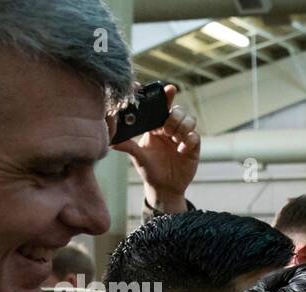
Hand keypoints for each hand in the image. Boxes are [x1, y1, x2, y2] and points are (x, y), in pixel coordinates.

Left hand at [113, 84, 198, 213]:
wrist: (164, 188)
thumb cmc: (149, 170)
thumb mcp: (137, 157)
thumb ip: (127, 146)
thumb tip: (110, 140)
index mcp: (155, 126)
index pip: (160, 106)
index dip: (165, 96)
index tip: (168, 89)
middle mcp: (170, 128)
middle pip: (177, 110)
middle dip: (173, 117)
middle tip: (166, 130)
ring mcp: (182, 137)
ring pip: (189, 120)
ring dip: (182, 127)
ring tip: (174, 139)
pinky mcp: (193, 147)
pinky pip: (196, 137)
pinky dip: (189, 141)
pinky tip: (181, 150)